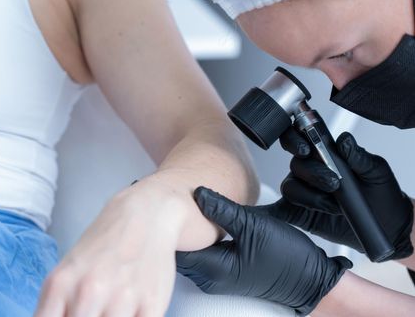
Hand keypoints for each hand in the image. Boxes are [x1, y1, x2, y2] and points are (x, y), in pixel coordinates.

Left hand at [34, 193, 180, 316]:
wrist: (145, 217)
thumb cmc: (105, 246)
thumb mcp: (67, 273)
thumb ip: (56, 307)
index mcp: (60, 283)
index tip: (68, 316)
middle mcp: (89, 291)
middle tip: (93, 310)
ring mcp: (122, 299)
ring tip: (111, 310)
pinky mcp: (152, 304)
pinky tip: (131, 311)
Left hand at [176, 187, 351, 316]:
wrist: (310, 279)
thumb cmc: (287, 258)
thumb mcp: (254, 225)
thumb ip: (222, 209)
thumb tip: (197, 194)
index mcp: (214, 268)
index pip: (175, 247)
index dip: (166, 222)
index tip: (162, 200)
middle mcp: (210, 277)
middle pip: (178, 250)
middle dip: (172, 226)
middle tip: (168, 199)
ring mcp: (216, 277)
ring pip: (190, 252)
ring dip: (185, 231)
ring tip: (182, 206)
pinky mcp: (224, 272)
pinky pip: (201, 254)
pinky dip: (197, 237)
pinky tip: (200, 221)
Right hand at [272, 129, 413, 259]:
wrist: (387, 225)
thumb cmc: (380, 194)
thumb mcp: (376, 172)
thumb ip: (359, 156)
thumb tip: (344, 140)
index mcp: (324, 155)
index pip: (299, 138)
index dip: (294, 139)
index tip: (307, 150)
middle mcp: (310, 171)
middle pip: (295, 164)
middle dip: (313, 173)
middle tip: (332, 182)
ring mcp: (303, 192)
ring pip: (290, 187)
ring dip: (312, 196)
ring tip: (335, 205)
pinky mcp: (299, 213)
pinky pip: (283, 210)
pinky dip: (282, 211)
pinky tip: (304, 214)